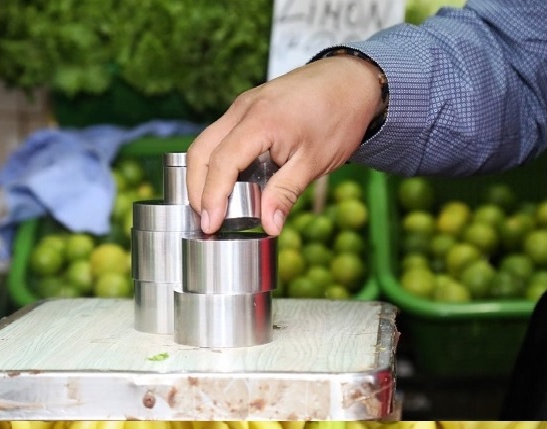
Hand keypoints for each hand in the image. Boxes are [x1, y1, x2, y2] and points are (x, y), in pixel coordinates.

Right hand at [186, 55, 383, 234]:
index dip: (212, 197)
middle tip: (206, 220)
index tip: (211, 225)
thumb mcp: (315, 161)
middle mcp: (244, 109)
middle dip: (197, 190)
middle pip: (200, 152)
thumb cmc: (339, 115)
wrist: (353, 79)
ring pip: (204, 144)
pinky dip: (213, 163)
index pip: (222, 163)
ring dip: (201, 177)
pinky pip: (217, 137)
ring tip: (212, 207)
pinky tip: (225, 185)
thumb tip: (269, 226)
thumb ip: (286, 193)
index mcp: (261, 121)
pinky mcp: (245, 109)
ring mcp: (241, 107)